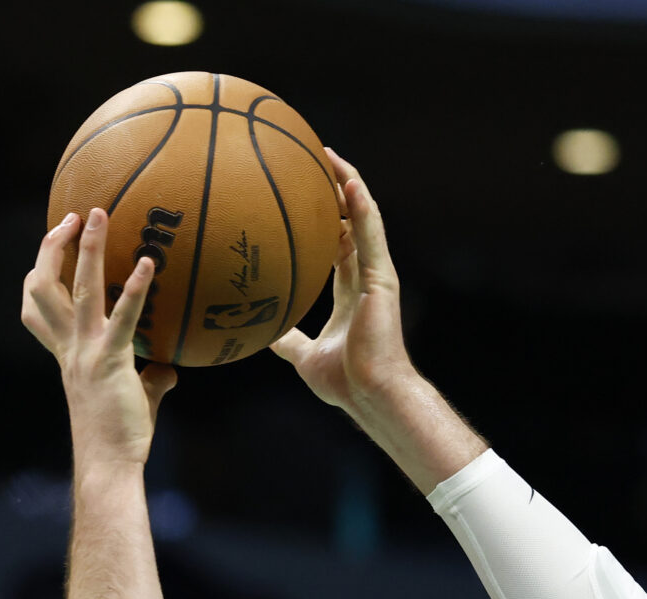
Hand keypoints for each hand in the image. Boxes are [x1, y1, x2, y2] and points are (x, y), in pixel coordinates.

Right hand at [20, 210, 176, 467]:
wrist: (108, 463)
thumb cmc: (118, 436)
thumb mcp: (133, 399)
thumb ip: (149, 380)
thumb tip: (170, 371)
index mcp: (67, 352)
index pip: (36, 306)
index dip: (38, 272)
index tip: (55, 244)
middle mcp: (69, 346)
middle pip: (44, 284)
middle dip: (53, 246)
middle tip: (74, 214)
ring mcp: (85, 352)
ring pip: (77, 289)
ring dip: (88, 249)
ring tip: (100, 213)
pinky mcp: (109, 362)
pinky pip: (121, 318)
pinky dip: (135, 290)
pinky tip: (150, 264)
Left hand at [271, 149, 418, 415]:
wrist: (370, 394)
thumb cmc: (345, 382)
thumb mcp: (304, 355)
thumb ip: (288, 341)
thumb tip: (263, 336)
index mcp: (351, 289)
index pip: (338, 242)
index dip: (325, 217)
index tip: (304, 194)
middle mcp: (366, 275)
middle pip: (351, 220)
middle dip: (334, 190)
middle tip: (311, 161)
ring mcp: (377, 274)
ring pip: (364, 218)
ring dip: (349, 184)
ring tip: (330, 156)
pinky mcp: (383, 277)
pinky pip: (371, 233)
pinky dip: (361, 206)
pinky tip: (348, 182)